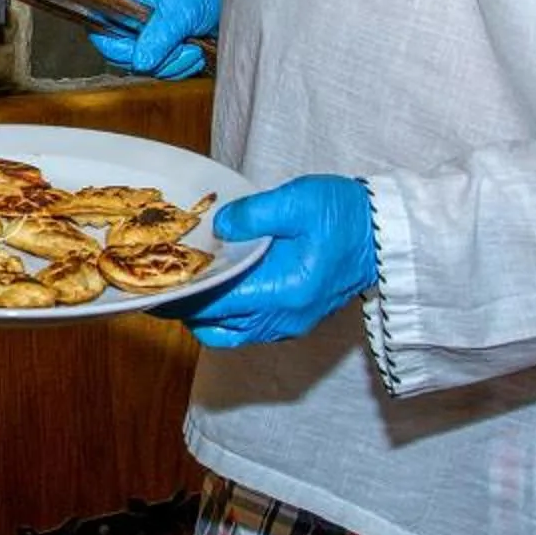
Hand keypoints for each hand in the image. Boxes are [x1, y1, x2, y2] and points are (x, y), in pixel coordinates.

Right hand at [88, 0, 220, 79]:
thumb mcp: (177, 11)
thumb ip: (157, 38)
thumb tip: (140, 63)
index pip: (104, 34)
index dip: (123, 49)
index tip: (147, 51)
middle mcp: (129, 19)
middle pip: (126, 57)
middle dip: (159, 59)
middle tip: (180, 45)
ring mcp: (145, 35)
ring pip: (147, 68)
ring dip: (174, 64)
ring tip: (192, 46)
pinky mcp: (160, 48)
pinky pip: (163, 70)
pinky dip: (181, 66)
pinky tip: (194, 51)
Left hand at [158, 174, 376, 347]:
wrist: (387, 234)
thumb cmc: (346, 216)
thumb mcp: (298, 201)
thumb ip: (254, 214)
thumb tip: (220, 227)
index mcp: (281, 293)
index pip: (212, 305)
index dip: (177, 297)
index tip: (148, 286)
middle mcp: (282, 319)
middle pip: (214, 326)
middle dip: (183, 308)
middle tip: (159, 281)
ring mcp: (289, 324)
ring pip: (228, 333)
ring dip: (203, 313)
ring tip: (185, 283)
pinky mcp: (294, 320)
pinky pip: (247, 328)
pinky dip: (225, 313)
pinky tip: (218, 285)